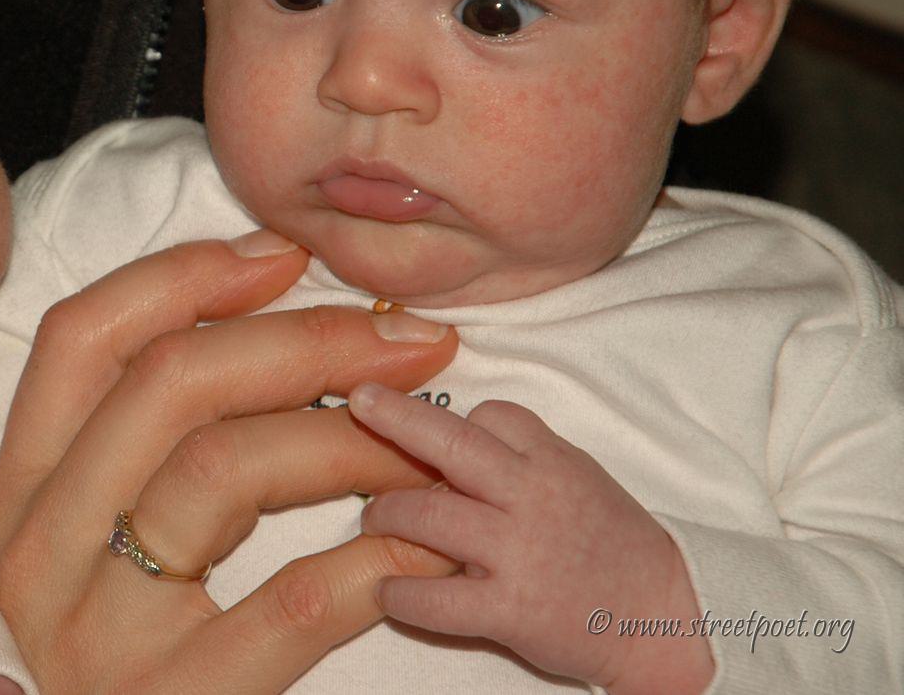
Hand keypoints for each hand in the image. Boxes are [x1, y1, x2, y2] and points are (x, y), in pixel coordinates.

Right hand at [0, 233, 460, 692]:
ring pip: (223, 472)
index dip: (183, 278)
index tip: (283, 258)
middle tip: (401, 339)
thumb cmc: (81, 661)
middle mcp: (40, 546)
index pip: (80, 339)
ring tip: (422, 441)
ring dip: (346, 437)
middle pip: (167, 385)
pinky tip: (421, 546)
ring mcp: (101, 627)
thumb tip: (250, 324)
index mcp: (15, 493)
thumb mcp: (64, 545)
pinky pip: (288, 607)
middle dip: (302, 340)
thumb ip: (121, 451)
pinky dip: (370, 562)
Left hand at [348, 383, 713, 693]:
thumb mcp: (578, 476)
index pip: (489, 416)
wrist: (663, 620)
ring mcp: (520, 553)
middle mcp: (532, 498)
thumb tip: (458, 433)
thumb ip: (522, 454)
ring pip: (428, 517)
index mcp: (552, 461)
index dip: (455, 422)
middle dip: (397, 418)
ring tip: (374, 519)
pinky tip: (387, 591)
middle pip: (451, 443)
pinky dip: (401, 595)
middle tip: (360, 404)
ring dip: (388, 515)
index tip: (434, 438)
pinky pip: (437, 599)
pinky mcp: (511, 610)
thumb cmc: (613, 543)